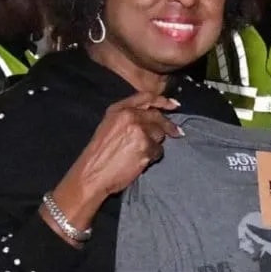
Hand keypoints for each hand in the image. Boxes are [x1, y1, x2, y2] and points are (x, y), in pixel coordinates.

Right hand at [42, 93, 182, 244]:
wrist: (93, 174)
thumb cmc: (100, 154)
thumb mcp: (110, 126)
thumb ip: (128, 117)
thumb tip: (152, 118)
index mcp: (118, 109)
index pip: (145, 98)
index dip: (162, 100)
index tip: (174, 105)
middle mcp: (129, 116)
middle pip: (157, 116)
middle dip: (169, 126)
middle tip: (177, 132)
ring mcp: (139, 131)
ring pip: (159, 135)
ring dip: (156, 144)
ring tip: (141, 153)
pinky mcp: (145, 147)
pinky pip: (159, 151)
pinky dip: (153, 157)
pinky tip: (141, 161)